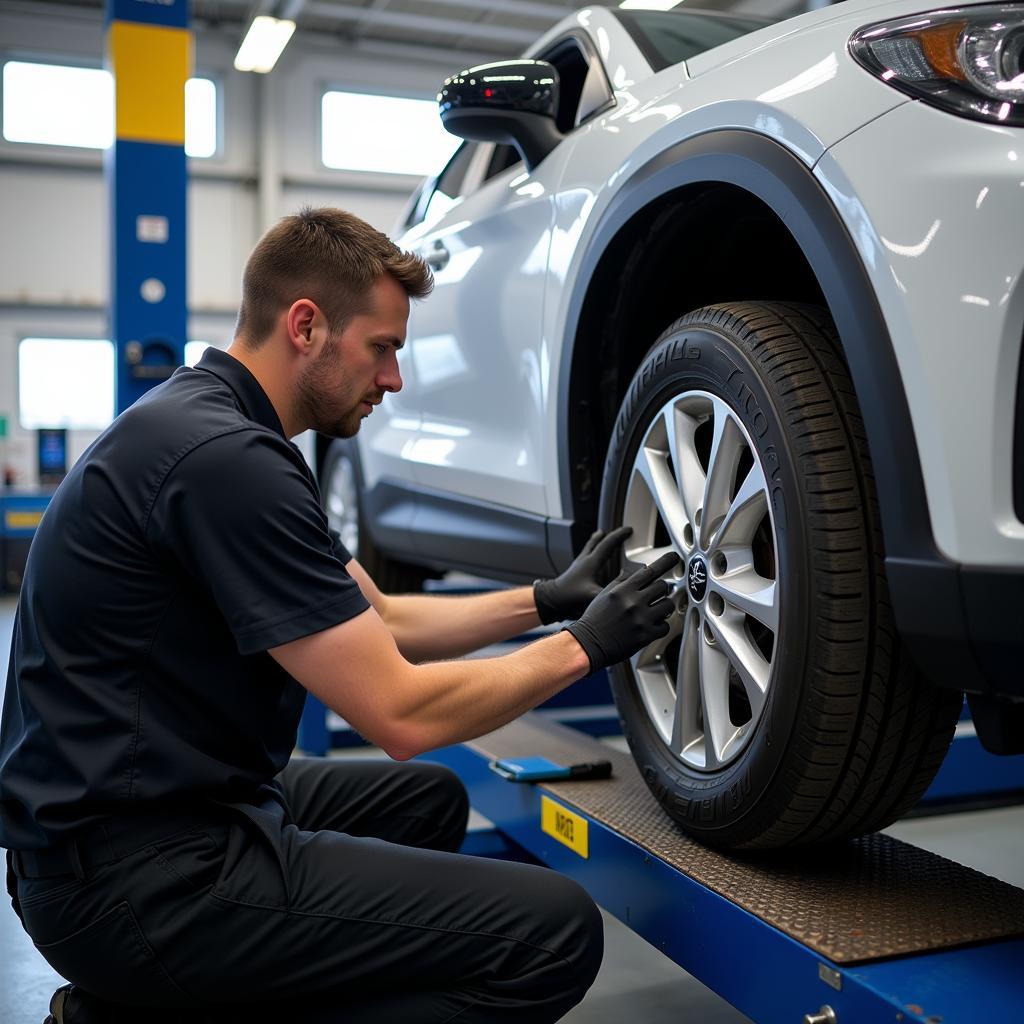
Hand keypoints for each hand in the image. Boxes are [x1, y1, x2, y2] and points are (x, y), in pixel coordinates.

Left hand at [533, 527, 632, 623]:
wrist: (551, 601)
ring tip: (601, 535)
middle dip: (608, 535)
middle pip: (597, 542)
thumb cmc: (569, 597)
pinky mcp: (574, 572)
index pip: (608, 543)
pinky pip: (585, 557)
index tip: (628, 530)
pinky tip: (592, 559)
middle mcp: (584, 561)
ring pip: (589, 547)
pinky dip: (591, 553)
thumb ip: (610, 592)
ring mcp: (578, 565)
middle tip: (616, 531)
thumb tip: (625, 590)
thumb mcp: (592, 595)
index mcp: (591, 563)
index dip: (619, 535)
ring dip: (597, 541)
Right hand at [564, 551, 679, 672]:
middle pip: (663, 586)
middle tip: (656, 594)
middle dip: (662, 589)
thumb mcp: (605, 594)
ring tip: (656, 610)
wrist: (588, 643)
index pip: (650, 571)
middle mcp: (633, 603)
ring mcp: (641, 619)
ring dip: (665, 606)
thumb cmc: (595, 619)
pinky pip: (665, 626)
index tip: (674, 558)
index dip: (665, 562)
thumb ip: (622, 581)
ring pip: (668, 605)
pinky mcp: (646, 636)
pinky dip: (661, 626)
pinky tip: (652, 625)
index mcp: (623, 591)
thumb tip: (638, 572)